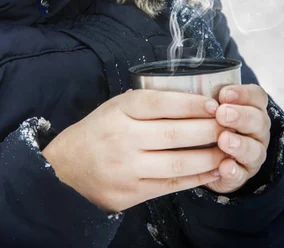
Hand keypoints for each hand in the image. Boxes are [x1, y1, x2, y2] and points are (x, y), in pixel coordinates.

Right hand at [42, 89, 226, 213]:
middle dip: (208, 129)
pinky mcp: (131, 193)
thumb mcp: (113, 107)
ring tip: (226, 149)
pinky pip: (171, 186)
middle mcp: (123, 138)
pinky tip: (211, 171)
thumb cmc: (95, 132)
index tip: (213, 103)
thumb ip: (144, 103)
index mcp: (119, 111)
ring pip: (177, 163)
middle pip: (175, 133)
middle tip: (228, 125)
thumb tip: (189, 99)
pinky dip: (195, 179)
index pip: (161, 103)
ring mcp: (127, 169)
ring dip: (208, 157)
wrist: (65, 168)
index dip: (191, 103)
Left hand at [204, 84, 270, 193]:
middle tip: (222, 114)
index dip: (243, 94)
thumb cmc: (205, 121)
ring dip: (239, 144)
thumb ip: (205, 99)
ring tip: (223, 140)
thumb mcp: (206, 106)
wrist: (201, 155)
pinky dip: (233, 171)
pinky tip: (224, 166)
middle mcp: (256, 130)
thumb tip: (191, 90)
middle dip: (241, 116)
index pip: (256, 97)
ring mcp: (252, 154)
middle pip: (258, 121)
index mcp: (250, 108)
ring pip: (255, 149)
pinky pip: (241, 174)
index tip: (224, 94)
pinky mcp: (241, 175)